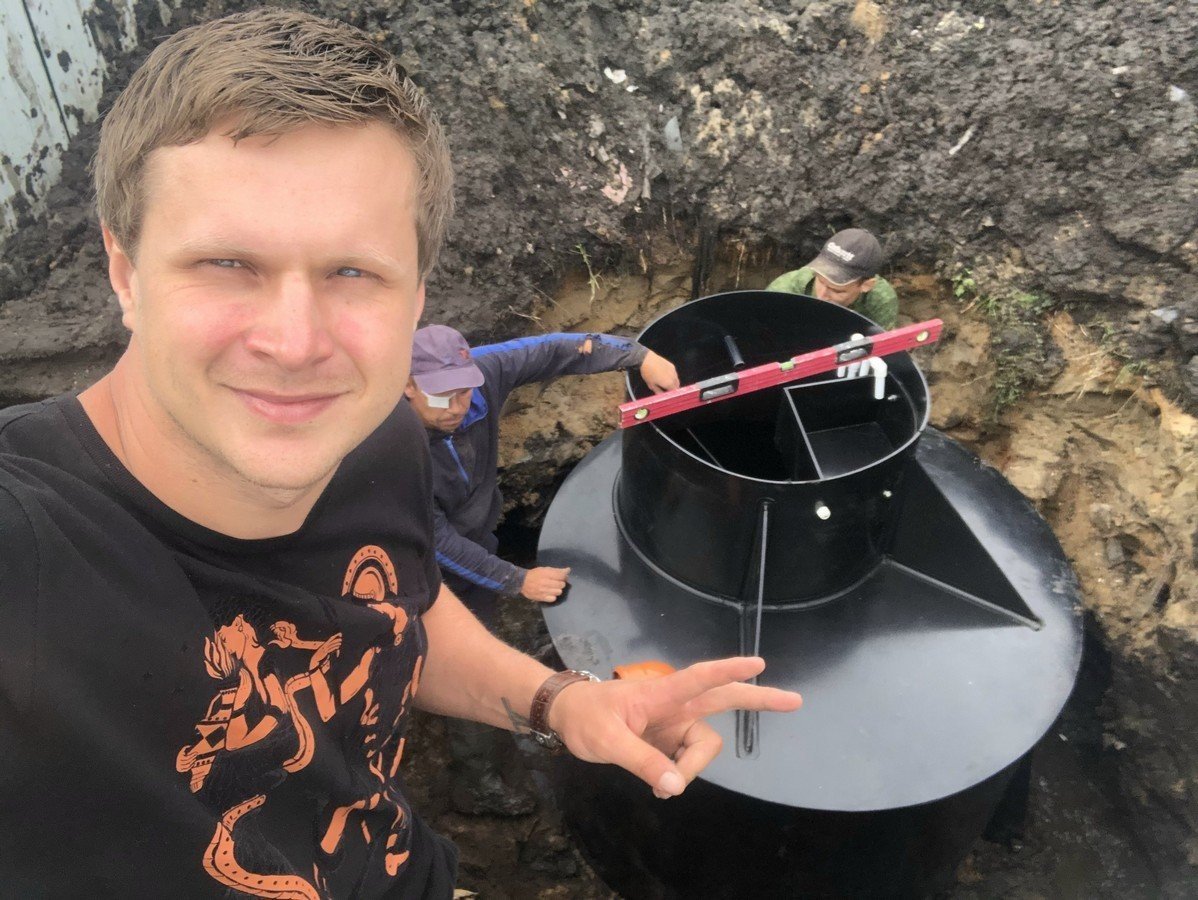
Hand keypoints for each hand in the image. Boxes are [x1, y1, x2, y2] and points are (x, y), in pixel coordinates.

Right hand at [521, 566, 570, 602]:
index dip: (564, 575)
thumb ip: (556, 570)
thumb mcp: (544, 569)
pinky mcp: (542, 598)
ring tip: (554, 588)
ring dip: (558, 589)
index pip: (561, 575)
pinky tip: (550, 593)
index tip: (563, 575)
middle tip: (557, 582)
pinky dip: (553, 596)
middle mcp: (546, 582)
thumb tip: (568, 570)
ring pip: (559, 592)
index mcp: (546, 574)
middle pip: (562, 584)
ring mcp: (544, 591)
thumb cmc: (534, 574)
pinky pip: (553, 598)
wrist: (522, 582)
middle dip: (561, 582)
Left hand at [548, 657, 801, 797]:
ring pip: (704, 746)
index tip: (758, 663)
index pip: (699, 679)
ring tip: (662, 788)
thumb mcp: (607, 741)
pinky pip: (689, 760)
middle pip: (724, 699)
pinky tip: (662, 785)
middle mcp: (675, 706)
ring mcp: (674, 723)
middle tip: (794, 701)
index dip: (727, 671)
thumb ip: (642, 762)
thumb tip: (677, 786)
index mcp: (661, 694)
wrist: (567, 715)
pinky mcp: (670, 739)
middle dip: (758, 699)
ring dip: (691, 768)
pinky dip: (681, 775)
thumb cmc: (585, 718)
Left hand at [639, 350, 679, 392]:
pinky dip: (672, 375)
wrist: (646, 359)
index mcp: (669, 384)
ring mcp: (673, 371)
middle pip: (677, 385)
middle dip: (673, 388)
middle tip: (666, 389)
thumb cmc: (648, 373)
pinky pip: (674, 373)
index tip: (666, 394)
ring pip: (676, 379)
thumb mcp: (651, 385)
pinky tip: (665, 374)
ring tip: (665, 381)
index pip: (673, 392)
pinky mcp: (672, 365)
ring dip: (673, 382)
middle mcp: (673, 377)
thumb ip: (658, 391)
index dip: (670, 393)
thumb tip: (661, 395)